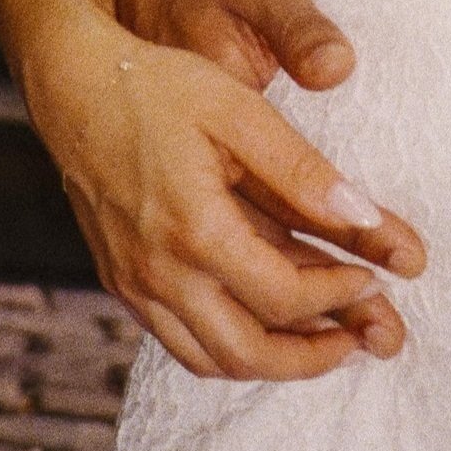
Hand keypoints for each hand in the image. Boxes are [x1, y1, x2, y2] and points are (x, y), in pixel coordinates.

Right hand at [25, 0, 425, 381]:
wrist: (75, 88)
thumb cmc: (160, 88)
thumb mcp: (242, 113)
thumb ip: (303, 172)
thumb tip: (365, 218)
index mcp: (194, 229)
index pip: (282, 296)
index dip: (338, 294)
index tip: (375, 274)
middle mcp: (158, 274)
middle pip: (247, 354)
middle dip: (314, 357)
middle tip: (363, 337)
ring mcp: (134, 285)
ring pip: (210, 361)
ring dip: (273, 361)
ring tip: (325, 340)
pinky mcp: (122, 284)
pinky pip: (181, 341)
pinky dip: (230, 347)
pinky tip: (267, 321)